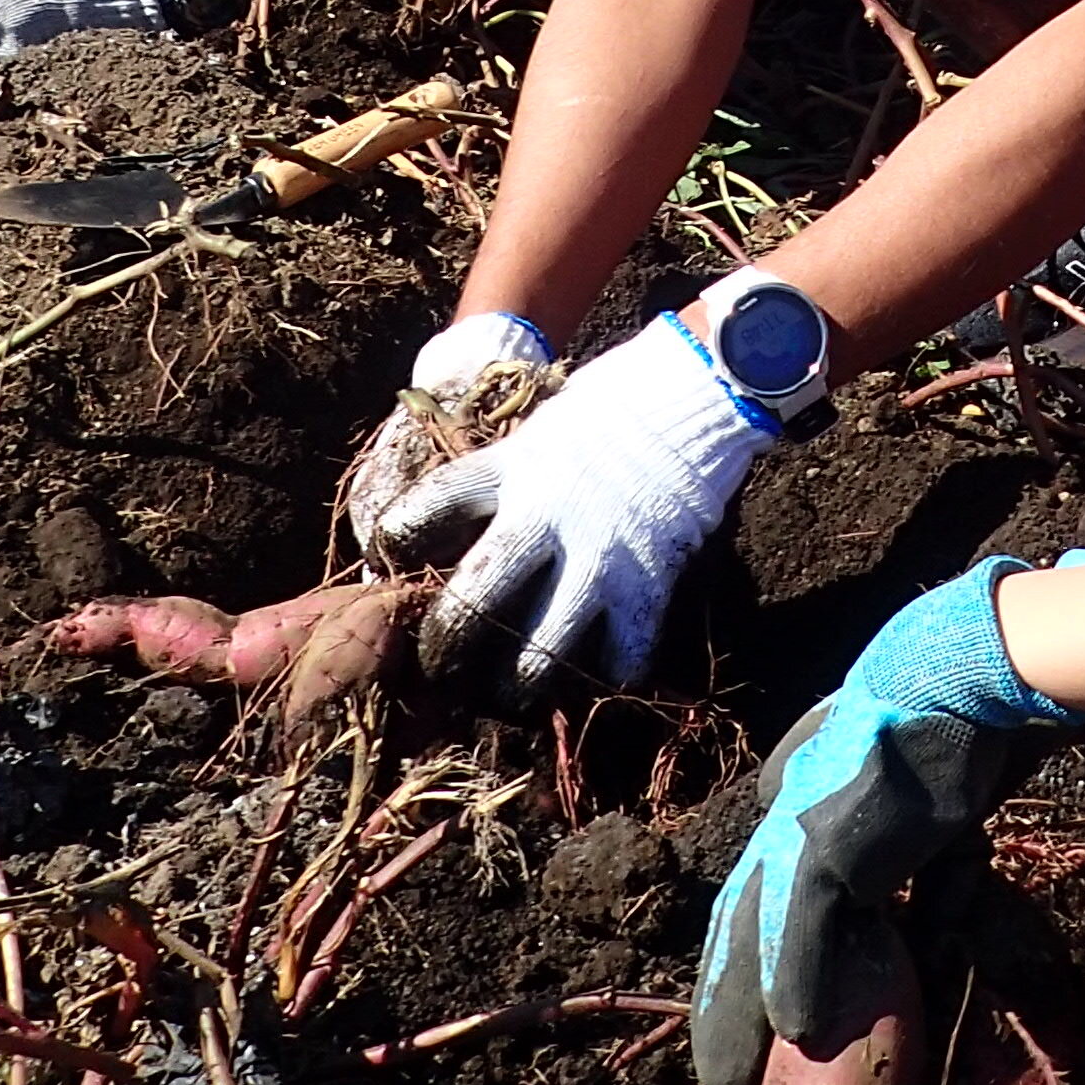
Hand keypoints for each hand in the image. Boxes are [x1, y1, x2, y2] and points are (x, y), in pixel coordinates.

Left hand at [374, 313, 772, 704]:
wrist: (693, 388)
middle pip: (475, 600)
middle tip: (439, 667)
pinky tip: (598, 677)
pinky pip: (624, 652)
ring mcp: (598, 554)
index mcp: (510, 469)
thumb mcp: (541, 429)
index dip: (397, 541)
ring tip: (511, 696)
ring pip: (543, 646)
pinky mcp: (648, 579)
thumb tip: (471, 520)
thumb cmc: (614, 402)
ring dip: (519, 682)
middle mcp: (545, 517)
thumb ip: (507, 475)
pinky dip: (609, 673)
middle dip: (447, 644)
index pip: (428, 510)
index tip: (391, 560)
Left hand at [690, 557, 1080, 1084]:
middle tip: (721, 1063)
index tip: (764, 998)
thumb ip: (932, 867)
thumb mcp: (943, 806)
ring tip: (727, 1073)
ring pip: (754, 933)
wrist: (974, 672)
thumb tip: (932, 934)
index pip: (771, 881)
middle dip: (730, 990)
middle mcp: (794, 807)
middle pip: (745, 914)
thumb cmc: (969, 719)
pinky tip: (793, 1030)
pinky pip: (801, 929)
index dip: (761, 945)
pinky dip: (797, 981)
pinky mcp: (825, 840)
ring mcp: (802, 824)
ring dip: (740, 1006)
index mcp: (815, 790)